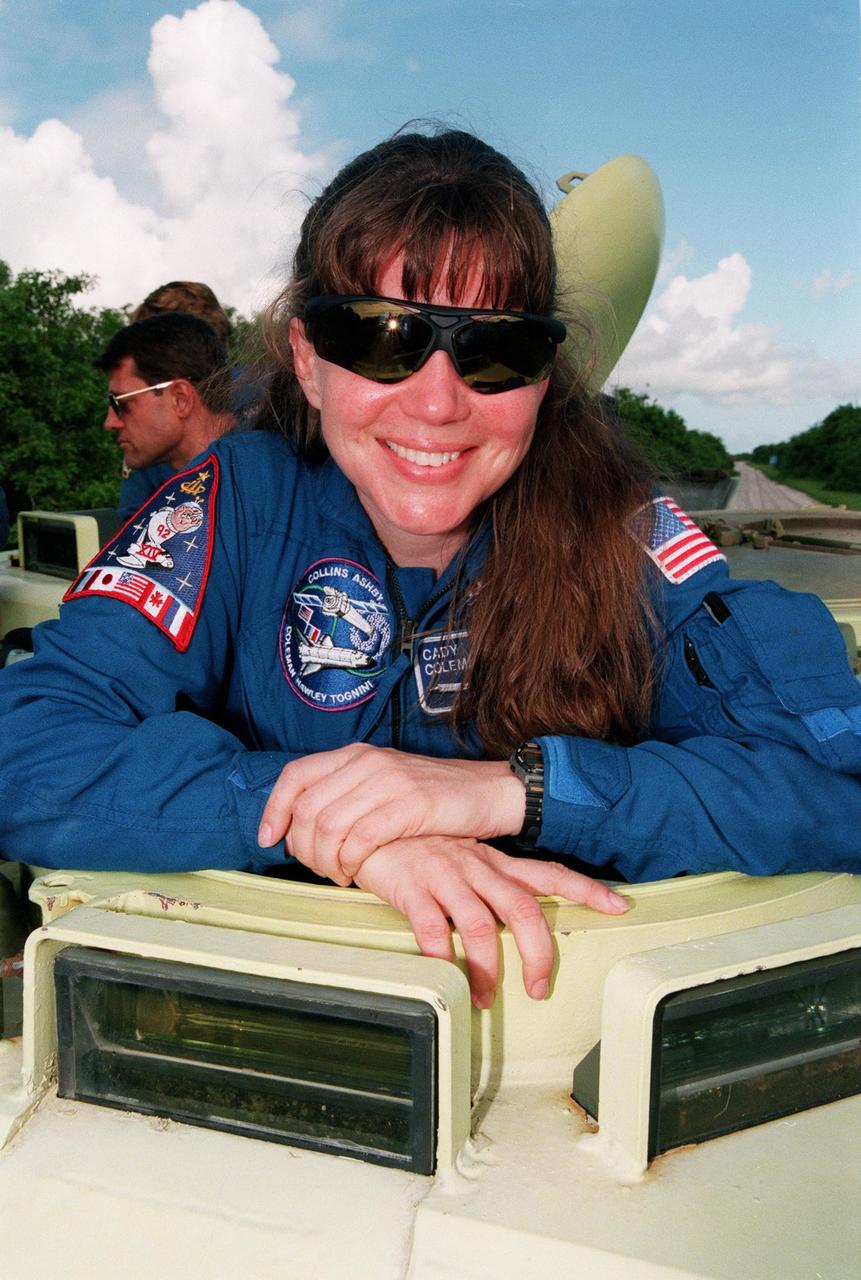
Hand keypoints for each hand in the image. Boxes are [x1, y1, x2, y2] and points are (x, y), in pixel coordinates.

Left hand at [257, 744, 524, 884]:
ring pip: (327, 826)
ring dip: (324, 861)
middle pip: (306, 807)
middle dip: (301, 847)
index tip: (268, 838)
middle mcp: (368, 762)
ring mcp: (388, 782)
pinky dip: (348, 863)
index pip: (295, 775)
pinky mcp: (409, 805)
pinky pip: (359, 839)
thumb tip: (304, 827)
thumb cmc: (435, 797)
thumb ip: (348, 795)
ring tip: (338, 874)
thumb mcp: (386, 783)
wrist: (490, 791)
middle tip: (315, 868)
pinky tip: (355, 874)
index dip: (273, 809)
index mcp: (357, 754)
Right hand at [352, 836, 628, 1007]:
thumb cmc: (410, 844)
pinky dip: (442, 959)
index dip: (586, 889)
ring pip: (482, 927)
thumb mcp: (455, 857)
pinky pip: (433, 929)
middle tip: (538, 988)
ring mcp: (445, 876)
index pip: (549, 873)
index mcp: (491, 862)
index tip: (619, 905)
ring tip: (482, 997)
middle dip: (538, 953)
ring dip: (486, 969)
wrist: (365, 821)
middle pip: (523, 910)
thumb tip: (500, 924)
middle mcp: (476, 867)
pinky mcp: (413, 888)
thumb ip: (479, 884)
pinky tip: (442, 978)